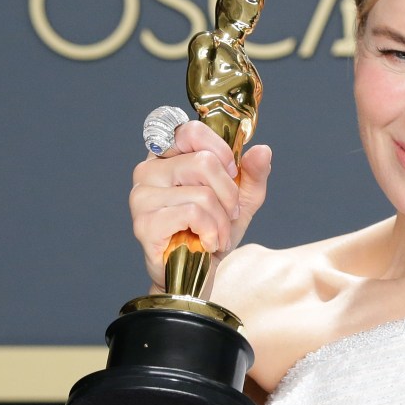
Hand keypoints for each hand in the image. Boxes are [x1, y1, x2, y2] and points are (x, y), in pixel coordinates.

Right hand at [129, 120, 271, 288]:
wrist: (199, 274)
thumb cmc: (212, 233)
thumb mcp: (242, 200)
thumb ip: (253, 174)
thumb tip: (262, 150)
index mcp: (168, 157)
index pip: (191, 130)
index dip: (221, 151)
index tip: (233, 173)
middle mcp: (148, 170)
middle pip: (203, 162)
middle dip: (229, 194)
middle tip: (229, 214)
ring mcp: (142, 196)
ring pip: (202, 193)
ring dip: (221, 221)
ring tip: (217, 235)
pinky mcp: (144, 223)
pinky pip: (192, 214)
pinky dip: (211, 232)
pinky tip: (206, 243)